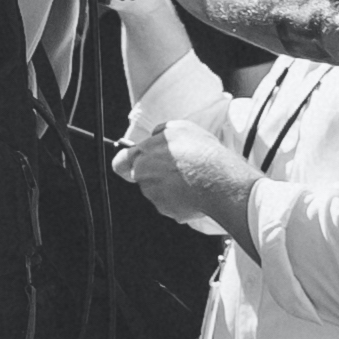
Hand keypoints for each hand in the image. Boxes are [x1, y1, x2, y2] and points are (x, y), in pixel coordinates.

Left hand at [111, 114, 247, 228]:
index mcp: (143, 154)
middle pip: (142, 177)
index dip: (126, 163)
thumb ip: (160, 133)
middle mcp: (143, 176)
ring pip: (158, 191)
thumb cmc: (201, 152)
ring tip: (191, 179)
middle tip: (177, 169)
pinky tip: (195, 192)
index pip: (120, 162)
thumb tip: (154, 137)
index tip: (132, 164)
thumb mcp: (180, 128)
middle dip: (155, 174)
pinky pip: (171, 204)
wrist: (218, 180)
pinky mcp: (167, 210)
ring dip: (169, 187)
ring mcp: (154, 195)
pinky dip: (180, 200)